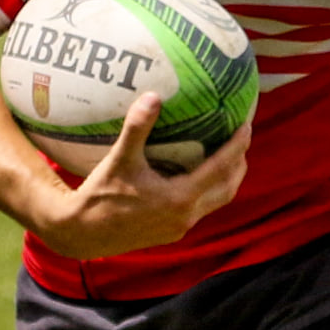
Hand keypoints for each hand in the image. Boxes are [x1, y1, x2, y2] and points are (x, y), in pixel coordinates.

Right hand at [33, 96, 250, 260]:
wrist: (82, 234)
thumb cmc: (100, 196)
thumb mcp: (119, 159)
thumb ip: (137, 128)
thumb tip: (153, 95)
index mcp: (180, 197)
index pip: (220, 168)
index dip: (237, 146)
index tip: (247, 125)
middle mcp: (186, 215)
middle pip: (228, 187)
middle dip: (239, 163)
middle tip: (241, 138)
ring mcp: (180, 227)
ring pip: (217, 201)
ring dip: (226, 179)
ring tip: (228, 155)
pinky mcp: (172, 233)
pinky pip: (201, 209)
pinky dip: (209, 190)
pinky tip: (198, 176)